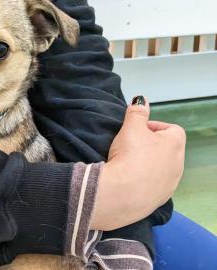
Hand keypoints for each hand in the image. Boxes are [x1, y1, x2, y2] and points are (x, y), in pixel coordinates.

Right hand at [90, 97, 185, 230]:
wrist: (121, 193)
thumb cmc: (128, 157)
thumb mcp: (130, 127)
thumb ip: (137, 112)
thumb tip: (142, 100)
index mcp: (175, 144)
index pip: (171, 128)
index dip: (153, 127)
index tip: (137, 130)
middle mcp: (178, 165)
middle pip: (167, 149)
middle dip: (150, 145)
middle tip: (130, 145)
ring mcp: (170, 184)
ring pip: (162, 168)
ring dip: (148, 164)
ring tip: (128, 163)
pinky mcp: (159, 199)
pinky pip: (154, 185)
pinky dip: (144, 180)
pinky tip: (128, 179)